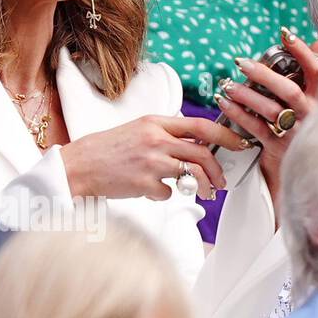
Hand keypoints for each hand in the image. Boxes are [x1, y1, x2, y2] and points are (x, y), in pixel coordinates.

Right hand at [60, 115, 238, 201]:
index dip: (225, 136)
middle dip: (218, 170)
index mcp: (154, 123)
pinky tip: (154, 191)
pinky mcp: (144, 183)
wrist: (78, 166)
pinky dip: (166, 195)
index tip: (238, 144)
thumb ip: (164, 134)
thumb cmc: (107, 149)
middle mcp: (155, 139)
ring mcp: (150, 162)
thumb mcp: (136, 131)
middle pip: (202, 153)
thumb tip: (197, 144)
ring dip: (205, 186)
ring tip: (206, 193)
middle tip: (221, 181)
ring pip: (193, 174)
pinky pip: (169, 192)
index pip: (200, 125)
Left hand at [215, 29, 317, 201]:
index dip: (302, 51)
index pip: (316, 70)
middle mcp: (310, 114)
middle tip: (241, 62)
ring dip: (246, 95)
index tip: (285, 34)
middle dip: (264, 74)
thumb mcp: (315, 101)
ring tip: (227, 85)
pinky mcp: (279, 147)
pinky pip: (255, 127)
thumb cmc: (306, 126)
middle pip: (289, 90)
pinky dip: (237, 114)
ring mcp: (295, 131)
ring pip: (270, 110)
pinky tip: (224, 103)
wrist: (307, 170)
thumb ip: (314, 73)